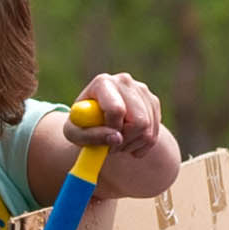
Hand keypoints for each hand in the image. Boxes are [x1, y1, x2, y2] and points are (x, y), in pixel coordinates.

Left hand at [69, 71, 177, 191]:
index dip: (112, 130)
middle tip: (112, 147)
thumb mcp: (74, 133)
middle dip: (125, 141)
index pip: (116, 109)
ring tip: (117, 144)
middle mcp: (124, 81)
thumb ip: (89, 136)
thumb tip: (116, 138)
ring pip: (148, 130)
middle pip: (139, 121)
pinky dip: (141, 146)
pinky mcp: (153, 102)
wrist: (95, 119)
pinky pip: (154, 134)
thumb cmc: (81, 125)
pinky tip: (128, 142)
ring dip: (131, 145)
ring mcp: (142, 90)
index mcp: (102, 83)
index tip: (104, 138)